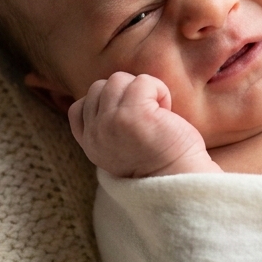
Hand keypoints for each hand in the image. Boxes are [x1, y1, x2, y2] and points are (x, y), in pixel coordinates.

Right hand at [69, 72, 218, 176]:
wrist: (182, 181)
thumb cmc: (160, 161)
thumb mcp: (118, 146)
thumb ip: (106, 124)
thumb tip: (111, 89)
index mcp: (90, 144)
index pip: (79, 107)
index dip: (104, 103)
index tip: (129, 118)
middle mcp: (96, 133)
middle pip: (100, 87)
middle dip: (125, 94)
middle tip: (146, 118)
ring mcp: (111, 122)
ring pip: (118, 80)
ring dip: (143, 90)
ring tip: (156, 114)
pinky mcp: (133, 114)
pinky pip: (143, 81)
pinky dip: (159, 90)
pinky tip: (166, 111)